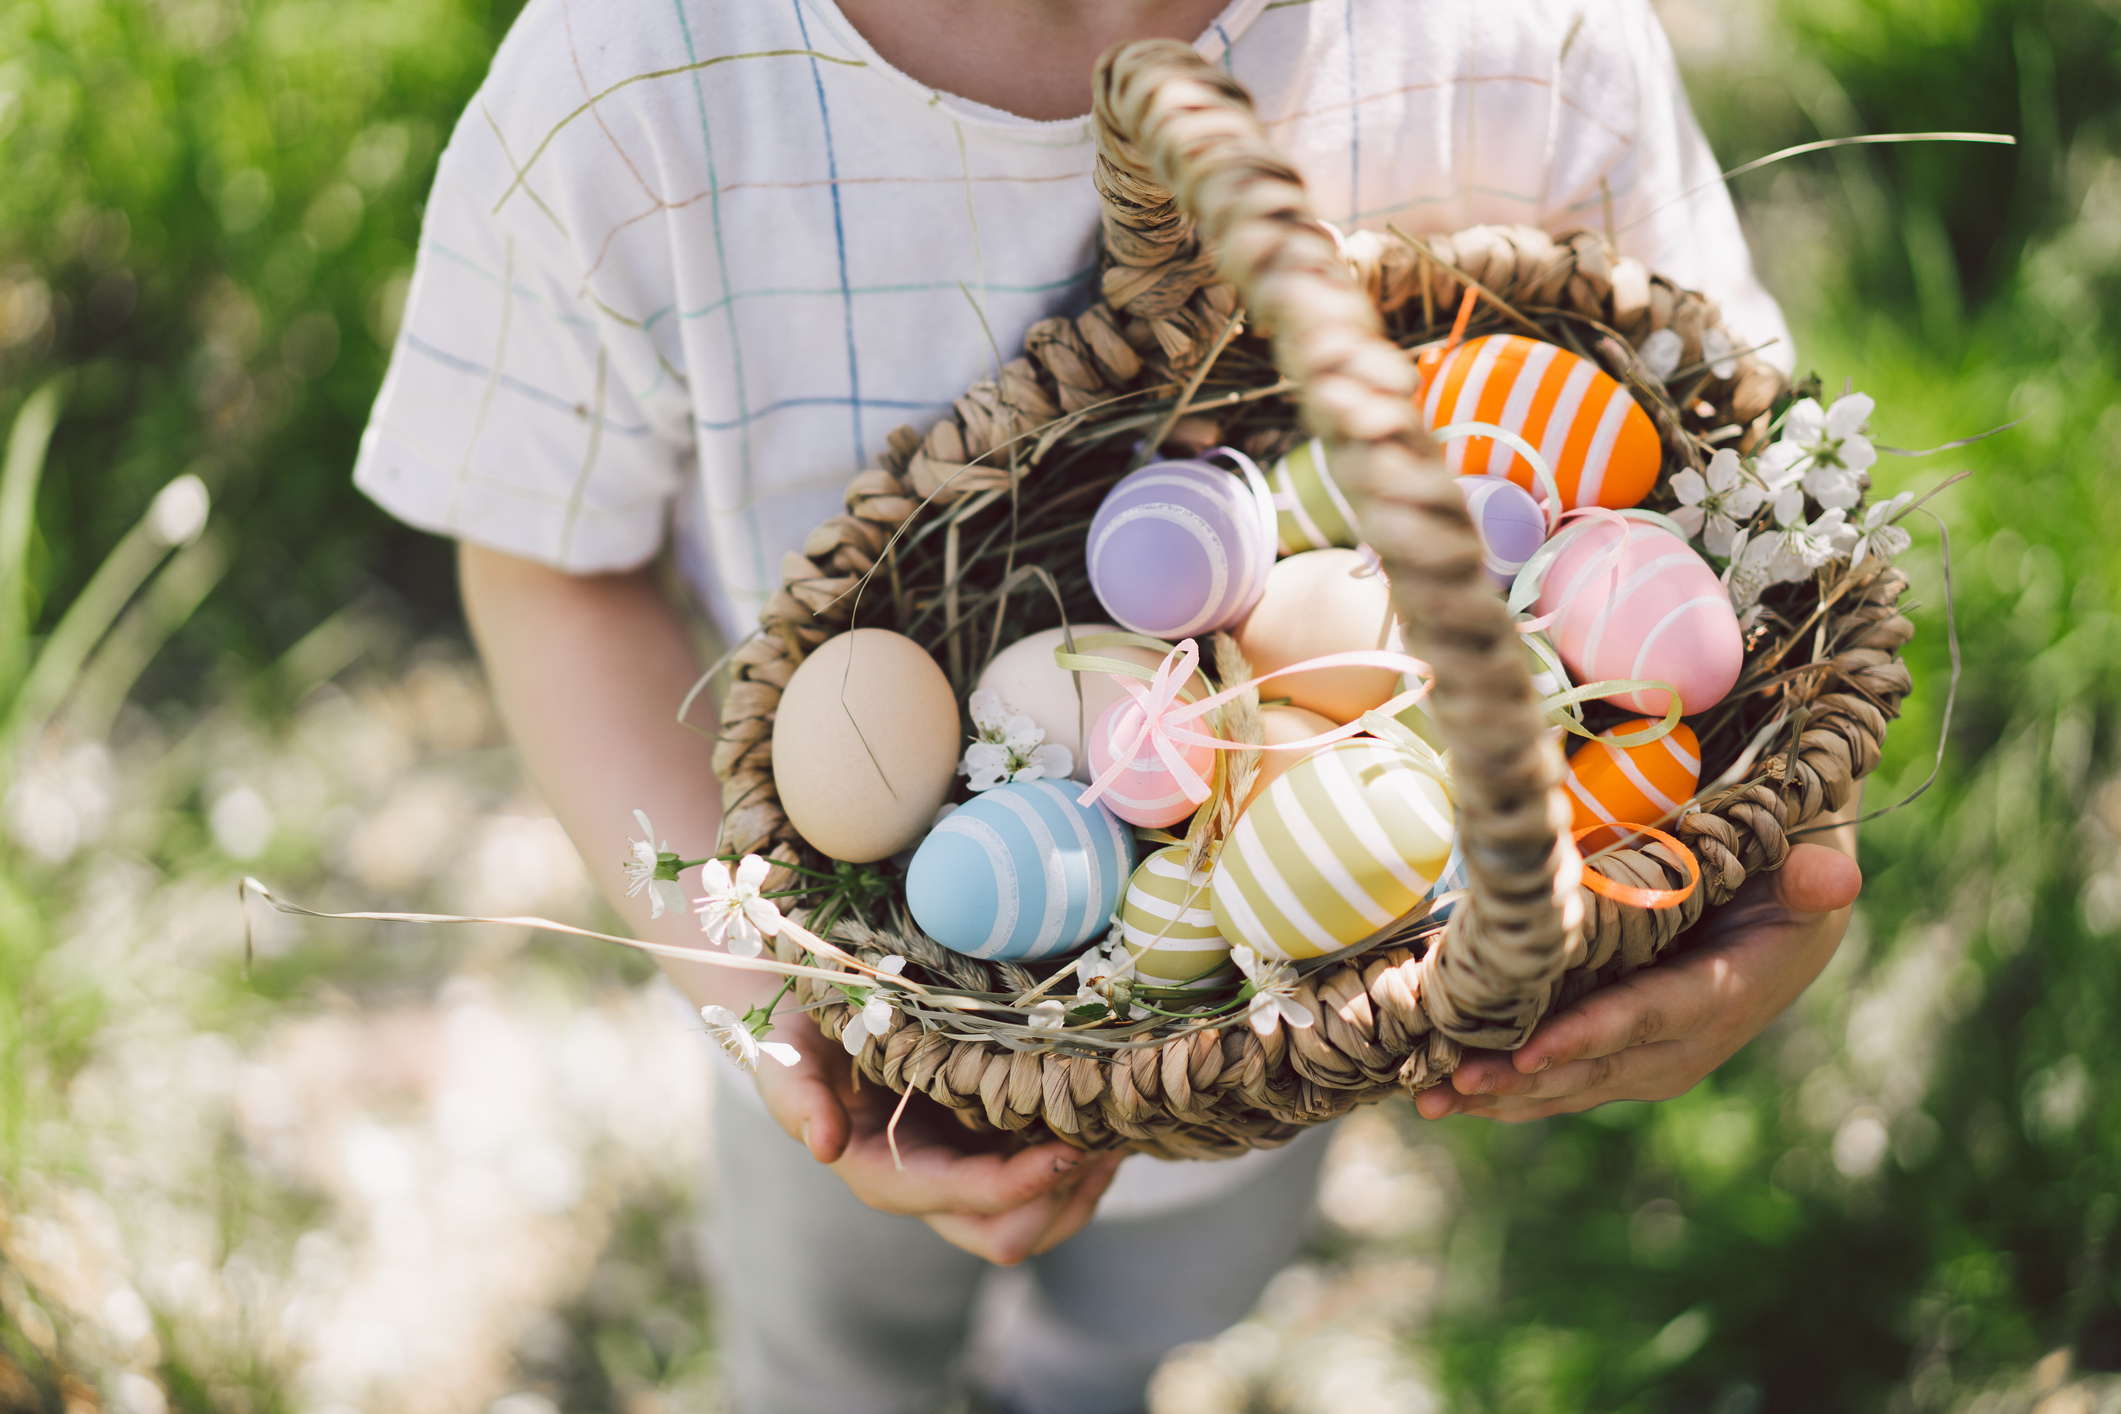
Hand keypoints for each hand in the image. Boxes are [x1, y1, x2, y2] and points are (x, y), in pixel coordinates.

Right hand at [754, 1012, 1124, 1263]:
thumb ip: (797, 1100)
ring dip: (1082, 1188)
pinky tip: (1101, 1117)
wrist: (815, 1020)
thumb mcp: (787, 1060)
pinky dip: (1082, 1162)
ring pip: (1041, 1221)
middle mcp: (935, 1188)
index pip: (971, 1200)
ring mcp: (968, 1170)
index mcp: (890, 1176)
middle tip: (1105, 1143)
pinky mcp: (991, 1146)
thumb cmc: (800, 1040)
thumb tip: (824, 1147)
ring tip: (1115, 1132)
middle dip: (1064, 1201)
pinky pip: (1049, 1182)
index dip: (1024, 1184)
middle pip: (1011, 1236)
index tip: (1070, 1147)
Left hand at [1417, 841, 1862, 1121]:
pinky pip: (1559, 1077)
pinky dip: (1504, 1085)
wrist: (1788, 916)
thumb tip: (1835, 876)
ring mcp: (1649, 1057)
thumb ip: (1809, 877)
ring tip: (1429, 1098)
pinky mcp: (1620, 1054)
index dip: (1588, 1038)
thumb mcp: (1803, 871)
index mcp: (1723, 995)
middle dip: (1520, 1080)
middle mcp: (1684, 1044)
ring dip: (1498, 1095)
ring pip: (1567, 1083)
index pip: (1648, 1018)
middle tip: (1451, 1084)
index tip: (1528, 1053)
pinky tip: (1443, 1089)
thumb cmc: (1783, 879)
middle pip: (1593, 1064)